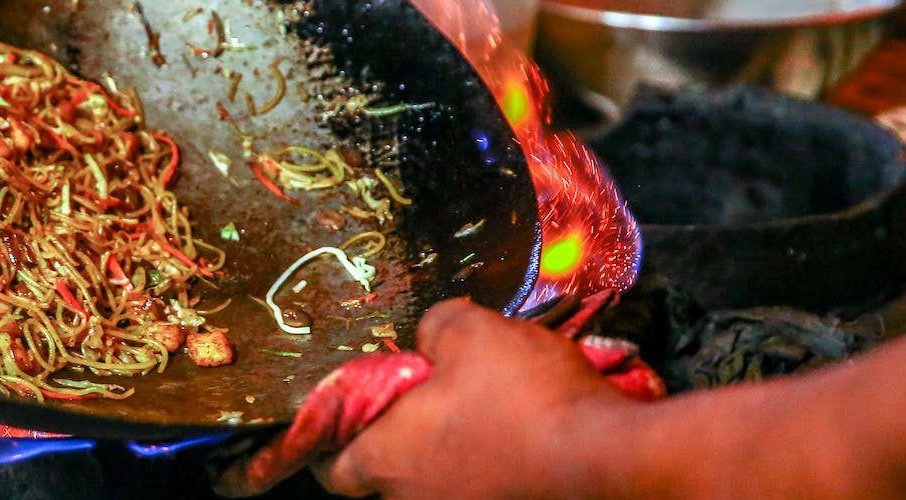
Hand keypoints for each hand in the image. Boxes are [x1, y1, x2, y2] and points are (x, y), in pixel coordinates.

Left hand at [313, 298, 640, 496]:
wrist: (608, 457)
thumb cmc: (526, 397)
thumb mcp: (471, 332)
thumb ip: (434, 327)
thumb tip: (431, 336)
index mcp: (386, 459)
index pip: (332, 470)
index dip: (332, 443)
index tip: (346, 420)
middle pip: (381, 482)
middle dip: (392, 448)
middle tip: (413, 412)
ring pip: (432, 488)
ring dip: (442, 459)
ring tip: (471, 420)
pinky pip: (479, 491)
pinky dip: (485, 470)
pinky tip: (512, 440)